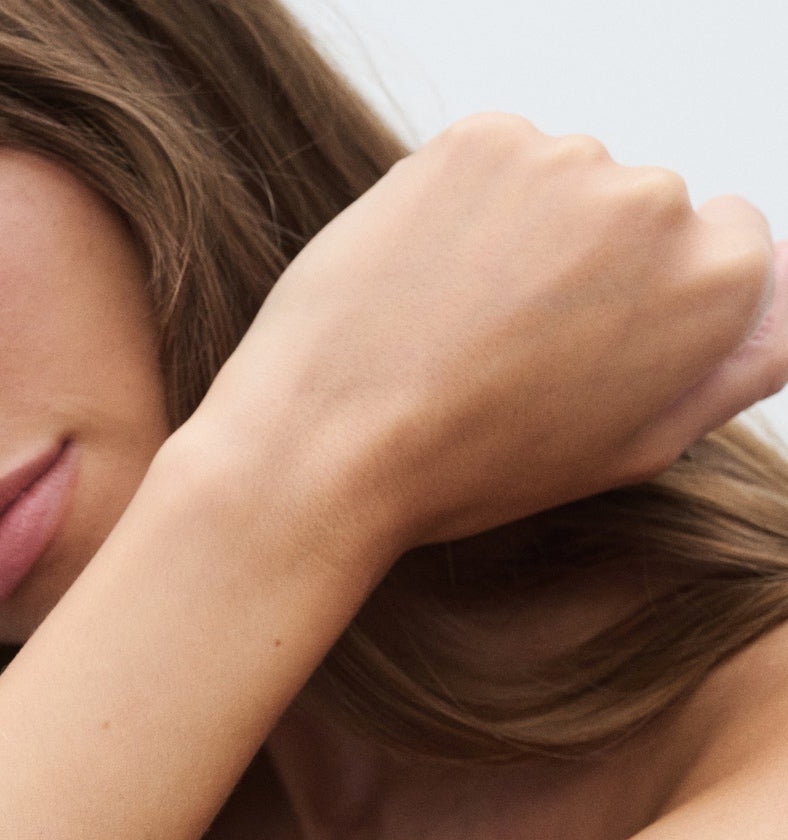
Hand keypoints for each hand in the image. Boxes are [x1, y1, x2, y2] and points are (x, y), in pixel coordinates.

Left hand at [184, 113, 787, 560]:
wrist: (327, 446)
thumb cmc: (468, 468)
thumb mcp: (626, 450)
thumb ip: (728, 367)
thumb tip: (779, 300)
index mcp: (715, 286)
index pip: (726, 242)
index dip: (648, 297)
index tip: (587, 338)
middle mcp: (656, 203)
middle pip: (639, 208)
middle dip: (586, 261)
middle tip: (503, 345)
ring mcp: (563, 161)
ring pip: (560, 182)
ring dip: (520, 231)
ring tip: (451, 321)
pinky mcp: (478, 140)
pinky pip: (491, 161)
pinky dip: (462, 206)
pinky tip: (421, 278)